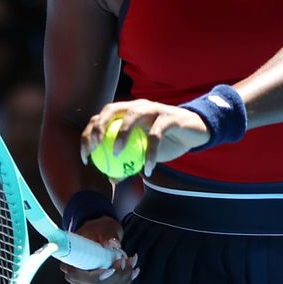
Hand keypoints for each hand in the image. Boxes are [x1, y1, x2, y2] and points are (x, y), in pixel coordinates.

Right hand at [59, 214, 137, 283]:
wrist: (97, 234)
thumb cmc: (95, 230)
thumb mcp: (99, 229)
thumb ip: (106, 235)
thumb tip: (113, 243)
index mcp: (70, 265)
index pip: (81, 278)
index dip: (96, 277)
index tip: (111, 269)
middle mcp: (77, 280)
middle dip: (116, 276)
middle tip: (126, 261)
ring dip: (124, 277)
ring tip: (132, 262)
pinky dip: (126, 280)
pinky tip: (134, 271)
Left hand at [80, 98, 209, 175]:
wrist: (196, 133)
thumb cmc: (166, 142)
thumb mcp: (145, 153)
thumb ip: (129, 162)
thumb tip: (112, 177)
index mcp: (128, 112)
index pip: (101, 117)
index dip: (89, 133)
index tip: (86, 155)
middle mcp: (138, 106)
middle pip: (111, 110)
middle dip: (99, 127)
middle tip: (96, 148)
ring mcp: (154, 109)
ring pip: (133, 115)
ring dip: (122, 134)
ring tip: (115, 154)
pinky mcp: (170, 116)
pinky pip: (157, 134)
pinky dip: (150, 152)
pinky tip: (147, 169)